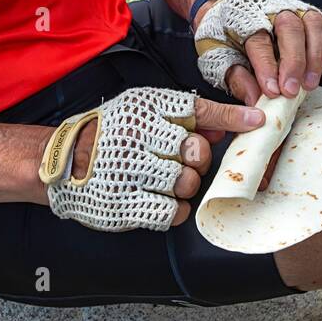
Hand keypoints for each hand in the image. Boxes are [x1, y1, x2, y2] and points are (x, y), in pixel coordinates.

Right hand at [66, 96, 265, 226]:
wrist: (63, 161)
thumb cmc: (109, 132)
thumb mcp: (142, 110)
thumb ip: (184, 117)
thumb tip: (223, 126)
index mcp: (144, 108)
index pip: (198, 109)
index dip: (231, 116)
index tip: (258, 120)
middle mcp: (139, 136)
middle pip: (197, 151)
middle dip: (198, 159)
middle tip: (182, 160)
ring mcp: (131, 171)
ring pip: (187, 183)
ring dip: (184, 184)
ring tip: (163, 179)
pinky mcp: (125, 204)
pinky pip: (171, 212)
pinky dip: (172, 208)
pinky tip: (156, 197)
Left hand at [192, 0, 321, 191]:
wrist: (223, 10)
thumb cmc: (222, 36)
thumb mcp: (217, 57)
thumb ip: (235, 77)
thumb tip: (253, 97)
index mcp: (245, 18)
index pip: (259, 40)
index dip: (267, 66)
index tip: (272, 91)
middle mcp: (273, 10)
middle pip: (290, 28)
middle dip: (293, 61)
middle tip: (291, 90)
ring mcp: (295, 10)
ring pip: (313, 24)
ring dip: (316, 56)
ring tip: (311, 84)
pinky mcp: (312, 17)